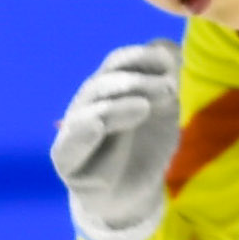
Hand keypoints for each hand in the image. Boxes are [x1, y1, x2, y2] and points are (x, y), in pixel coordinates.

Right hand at [52, 43, 182, 239]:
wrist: (135, 193)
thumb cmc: (146, 148)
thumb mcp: (164, 111)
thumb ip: (165, 79)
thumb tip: (168, 46)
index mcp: (109, 87)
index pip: (119, 62)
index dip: (143, 57)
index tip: (173, 62)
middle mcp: (88, 103)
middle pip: (105, 81)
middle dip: (137, 80)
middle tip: (169, 87)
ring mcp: (74, 128)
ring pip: (90, 107)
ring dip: (118, 102)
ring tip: (146, 107)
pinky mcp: (65, 157)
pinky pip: (70, 141)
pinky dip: (83, 130)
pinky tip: (98, 124)